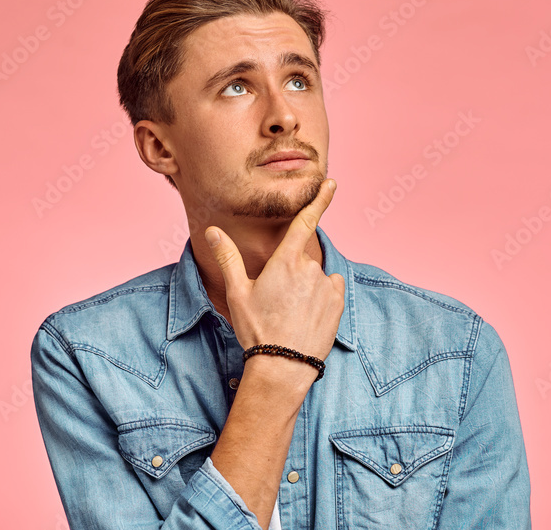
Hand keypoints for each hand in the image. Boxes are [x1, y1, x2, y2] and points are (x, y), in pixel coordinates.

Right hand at [203, 178, 344, 363]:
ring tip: (291, 313)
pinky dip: (322, 298)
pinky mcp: (338, 304)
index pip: (305, 221)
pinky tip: (307, 316)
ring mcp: (327, 287)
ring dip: (307, 287)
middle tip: (276, 301)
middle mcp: (310, 269)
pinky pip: (331, 290)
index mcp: (285, 261)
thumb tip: (212, 230)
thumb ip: (228, 257)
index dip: (320, 200)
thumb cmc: (257, 329)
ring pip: (316, 277)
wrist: (283, 366)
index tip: (332, 183)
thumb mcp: (237, 293)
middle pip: (302, 260)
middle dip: (291, 272)